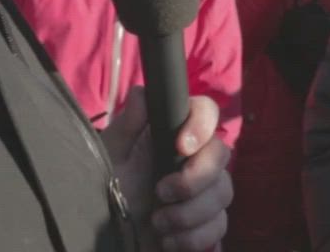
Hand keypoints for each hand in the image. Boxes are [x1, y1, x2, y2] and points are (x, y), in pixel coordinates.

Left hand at [102, 88, 233, 251]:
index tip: (182, 146)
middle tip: (160, 193)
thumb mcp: (110, 157)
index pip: (206, 111)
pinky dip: (193, 238)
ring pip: (223, 193)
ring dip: (189, 214)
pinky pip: (219, 226)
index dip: (202, 125)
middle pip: (222, 155)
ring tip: (157, 223)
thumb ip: (127, 125)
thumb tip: (143, 92)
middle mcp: (196, 158)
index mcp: (173, 135)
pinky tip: (167, 241)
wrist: (105, 237)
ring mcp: (205, 191)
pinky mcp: (208, 222)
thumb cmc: (105, 191)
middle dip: (195, 179)